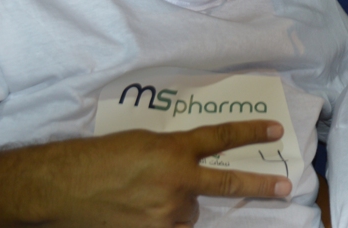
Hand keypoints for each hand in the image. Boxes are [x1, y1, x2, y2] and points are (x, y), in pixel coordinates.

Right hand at [0, 121, 290, 227]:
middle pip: (226, 185)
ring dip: (179, 207)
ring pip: (191, 213)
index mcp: (173, 150)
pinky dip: (164, 223)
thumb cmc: (100, 158)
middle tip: (284, 187)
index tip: (275, 130)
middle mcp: (177, 181)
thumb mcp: (143, 143)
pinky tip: (142, 214)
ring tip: (145, 199)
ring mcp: (167, 213)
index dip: (250, 132)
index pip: (220, 137)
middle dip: (259, 186)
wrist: (62, 187)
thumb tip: (193, 166)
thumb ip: (174, 154)